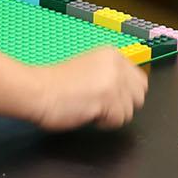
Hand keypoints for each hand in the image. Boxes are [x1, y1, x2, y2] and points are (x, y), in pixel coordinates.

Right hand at [25, 47, 149, 129]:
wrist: (38, 90)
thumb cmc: (56, 83)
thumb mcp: (90, 68)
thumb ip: (111, 74)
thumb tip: (128, 91)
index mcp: (113, 55)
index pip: (139, 79)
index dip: (126, 93)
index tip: (109, 97)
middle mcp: (117, 66)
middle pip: (139, 95)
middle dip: (124, 104)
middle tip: (103, 106)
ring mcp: (114, 82)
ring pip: (130, 110)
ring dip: (112, 115)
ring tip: (91, 108)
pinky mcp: (108, 99)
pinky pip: (118, 120)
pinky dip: (104, 123)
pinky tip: (88, 114)